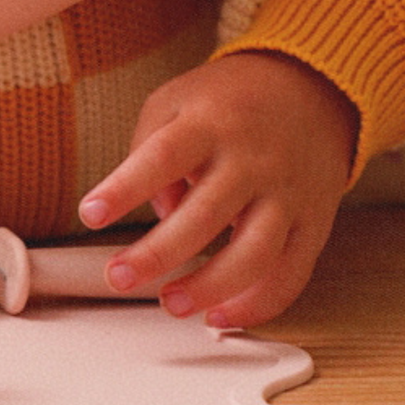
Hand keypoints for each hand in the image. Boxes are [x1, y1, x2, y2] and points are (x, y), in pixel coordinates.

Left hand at [78, 52, 357, 327]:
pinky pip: (290, 274)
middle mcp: (253, 160)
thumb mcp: (176, 100)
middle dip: (157, 254)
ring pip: (254, 254)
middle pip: (205, 214)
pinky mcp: (313, 223)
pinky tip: (220, 316)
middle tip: (118, 277)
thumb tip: (157, 213)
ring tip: (170, 303)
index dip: (125, 188)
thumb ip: (150, 147)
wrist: (314, 88)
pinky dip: (256, 305)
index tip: (91, 215)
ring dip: (209, 288)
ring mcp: (287, 194)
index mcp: (210, 124)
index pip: (163, 156)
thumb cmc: (230, 101)